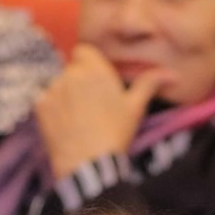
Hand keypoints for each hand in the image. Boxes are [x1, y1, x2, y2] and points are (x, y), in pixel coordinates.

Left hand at [34, 45, 164, 180]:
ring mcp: (53, 89)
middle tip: (90, 107)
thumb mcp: (136, 108)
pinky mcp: (40, 106)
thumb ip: (150, 83)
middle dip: (78, 82)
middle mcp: (71, 73)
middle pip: (71, 69)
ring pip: (57, 85)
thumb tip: (174, 74)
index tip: (95, 82)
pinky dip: (52, 110)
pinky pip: (44, 101)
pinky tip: (64, 126)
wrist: (89, 163)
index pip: (83, 51)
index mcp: (95, 69)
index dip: (88, 64)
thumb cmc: (116, 134)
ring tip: (77, 120)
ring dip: (64, 96)